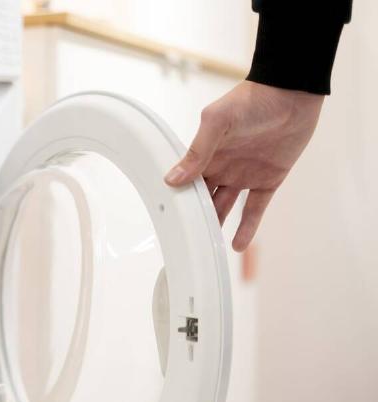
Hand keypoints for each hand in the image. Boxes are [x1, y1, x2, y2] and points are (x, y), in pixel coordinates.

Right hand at [164, 81, 323, 251]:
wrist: (293, 94)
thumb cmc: (251, 100)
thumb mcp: (217, 122)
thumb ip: (197, 151)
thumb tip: (172, 179)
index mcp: (206, 153)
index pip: (185, 182)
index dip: (177, 199)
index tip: (166, 218)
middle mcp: (222, 166)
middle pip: (203, 198)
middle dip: (194, 217)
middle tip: (184, 240)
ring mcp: (244, 175)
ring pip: (225, 207)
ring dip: (216, 226)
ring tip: (205, 249)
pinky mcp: (268, 180)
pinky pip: (254, 209)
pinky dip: (247, 228)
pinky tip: (236, 246)